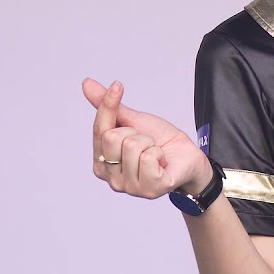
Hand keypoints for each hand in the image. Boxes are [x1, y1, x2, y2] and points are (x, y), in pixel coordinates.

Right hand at [84, 78, 211, 197]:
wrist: (187, 154)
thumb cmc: (158, 140)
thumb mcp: (132, 120)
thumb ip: (109, 107)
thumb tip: (87, 83)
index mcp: (101, 162)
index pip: (98, 129)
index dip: (109, 105)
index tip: (118, 86)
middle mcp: (111, 178)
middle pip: (113, 138)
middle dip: (136, 133)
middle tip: (146, 142)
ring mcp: (129, 187)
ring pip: (132, 146)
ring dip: (150, 144)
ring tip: (155, 153)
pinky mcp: (149, 189)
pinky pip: (148, 158)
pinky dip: (159, 153)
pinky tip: (162, 162)